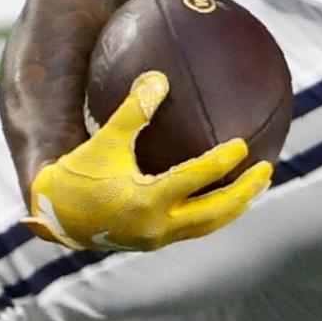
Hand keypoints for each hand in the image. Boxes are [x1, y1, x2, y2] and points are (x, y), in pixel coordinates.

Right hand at [26, 73, 268, 251]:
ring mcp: (158, 238)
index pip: (192, 181)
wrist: (54, 216)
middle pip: (214, 212)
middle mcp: (155, 226)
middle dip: (244, 192)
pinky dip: (215, 211)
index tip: (242, 145)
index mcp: (144, 201)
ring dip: (235, 206)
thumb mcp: (102, 141)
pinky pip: (195, 226)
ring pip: (208, 224)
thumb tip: (158, 79)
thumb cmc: (77, 174)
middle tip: (267, 169)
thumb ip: (131, 112)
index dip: (220, 163)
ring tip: (257, 185)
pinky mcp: (156, 241)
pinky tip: (227, 193)